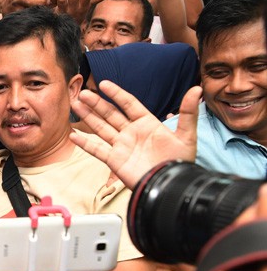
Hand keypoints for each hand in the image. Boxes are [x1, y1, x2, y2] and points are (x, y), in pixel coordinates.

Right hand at [70, 80, 201, 189]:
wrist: (169, 186)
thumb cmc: (179, 163)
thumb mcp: (187, 136)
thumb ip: (188, 112)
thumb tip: (197, 89)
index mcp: (147, 124)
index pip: (128, 104)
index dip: (116, 93)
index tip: (104, 84)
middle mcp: (131, 133)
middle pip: (110, 114)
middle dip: (96, 103)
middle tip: (83, 93)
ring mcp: (121, 146)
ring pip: (101, 127)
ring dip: (88, 117)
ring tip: (75, 105)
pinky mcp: (115, 160)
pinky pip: (97, 150)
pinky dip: (85, 143)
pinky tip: (73, 135)